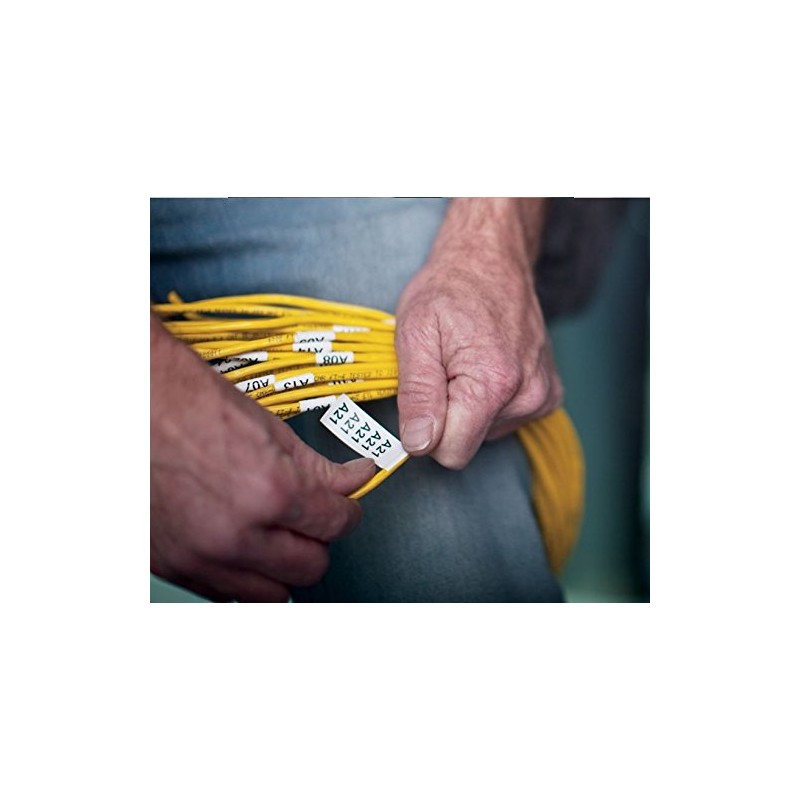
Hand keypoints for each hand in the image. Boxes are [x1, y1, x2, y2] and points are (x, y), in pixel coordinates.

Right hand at [150, 314, 375, 601]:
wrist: (123, 398)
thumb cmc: (184, 399)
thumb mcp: (267, 426)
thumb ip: (318, 466)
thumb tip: (354, 480)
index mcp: (269, 491)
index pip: (335, 524)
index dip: (347, 512)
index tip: (346, 506)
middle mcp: (235, 534)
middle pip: (310, 567)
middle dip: (319, 540)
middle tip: (313, 517)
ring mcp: (200, 557)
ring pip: (271, 594)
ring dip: (283, 567)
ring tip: (278, 534)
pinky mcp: (171, 565)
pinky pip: (225, 593)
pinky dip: (243, 576)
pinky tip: (243, 545)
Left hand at [395, 198, 562, 469]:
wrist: (490, 261)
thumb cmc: (449, 291)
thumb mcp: (415, 334)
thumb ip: (417, 395)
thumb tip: (417, 445)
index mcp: (492, 384)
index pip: (451, 453)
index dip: (426, 431)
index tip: (422, 397)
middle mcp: (526, 396)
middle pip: (468, 445)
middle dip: (447, 417)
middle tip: (443, 372)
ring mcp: (542, 396)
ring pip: (485, 434)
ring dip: (468, 406)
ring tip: (464, 363)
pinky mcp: (548, 395)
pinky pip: (506, 421)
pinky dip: (490, 402)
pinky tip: (487, 367)